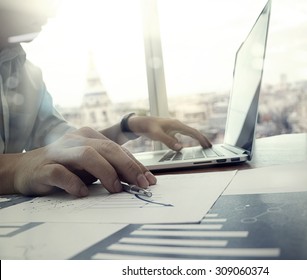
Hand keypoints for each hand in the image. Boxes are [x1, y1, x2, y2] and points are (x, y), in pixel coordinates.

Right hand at [12, 127, 156, 196]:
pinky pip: (61, 173)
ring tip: (117, 188)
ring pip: (87, 155)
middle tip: (141, 184)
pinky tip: (83, 193)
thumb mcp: (90, 165)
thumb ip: (111, 167)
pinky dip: (74, 183)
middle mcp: (76, 140)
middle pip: (108, 148)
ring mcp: (60, 152)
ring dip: (106, 172)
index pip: (118, 149)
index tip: (149, 180)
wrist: (24, 169)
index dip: (136, 164)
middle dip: (128, 167)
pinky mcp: (44, 167)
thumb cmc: (65, 167)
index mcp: (89, 136)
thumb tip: (138, 179)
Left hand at [128, 116, 211, 150]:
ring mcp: (174, 128)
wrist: (138, 123)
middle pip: (193, 132)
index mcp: (176, 125)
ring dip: (197, 139)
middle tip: (210, 146)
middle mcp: (177, 126)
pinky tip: (188, 146)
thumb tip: (180, 148)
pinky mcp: (170, 132)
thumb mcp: (156, 134)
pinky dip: (188, 141)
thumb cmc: (146, 126)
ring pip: (189, 134)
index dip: (201, 139)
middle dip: (202, 139)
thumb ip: (168, 141)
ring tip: (204, 145)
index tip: (208, 145)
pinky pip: (183, 136)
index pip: (193, 132)